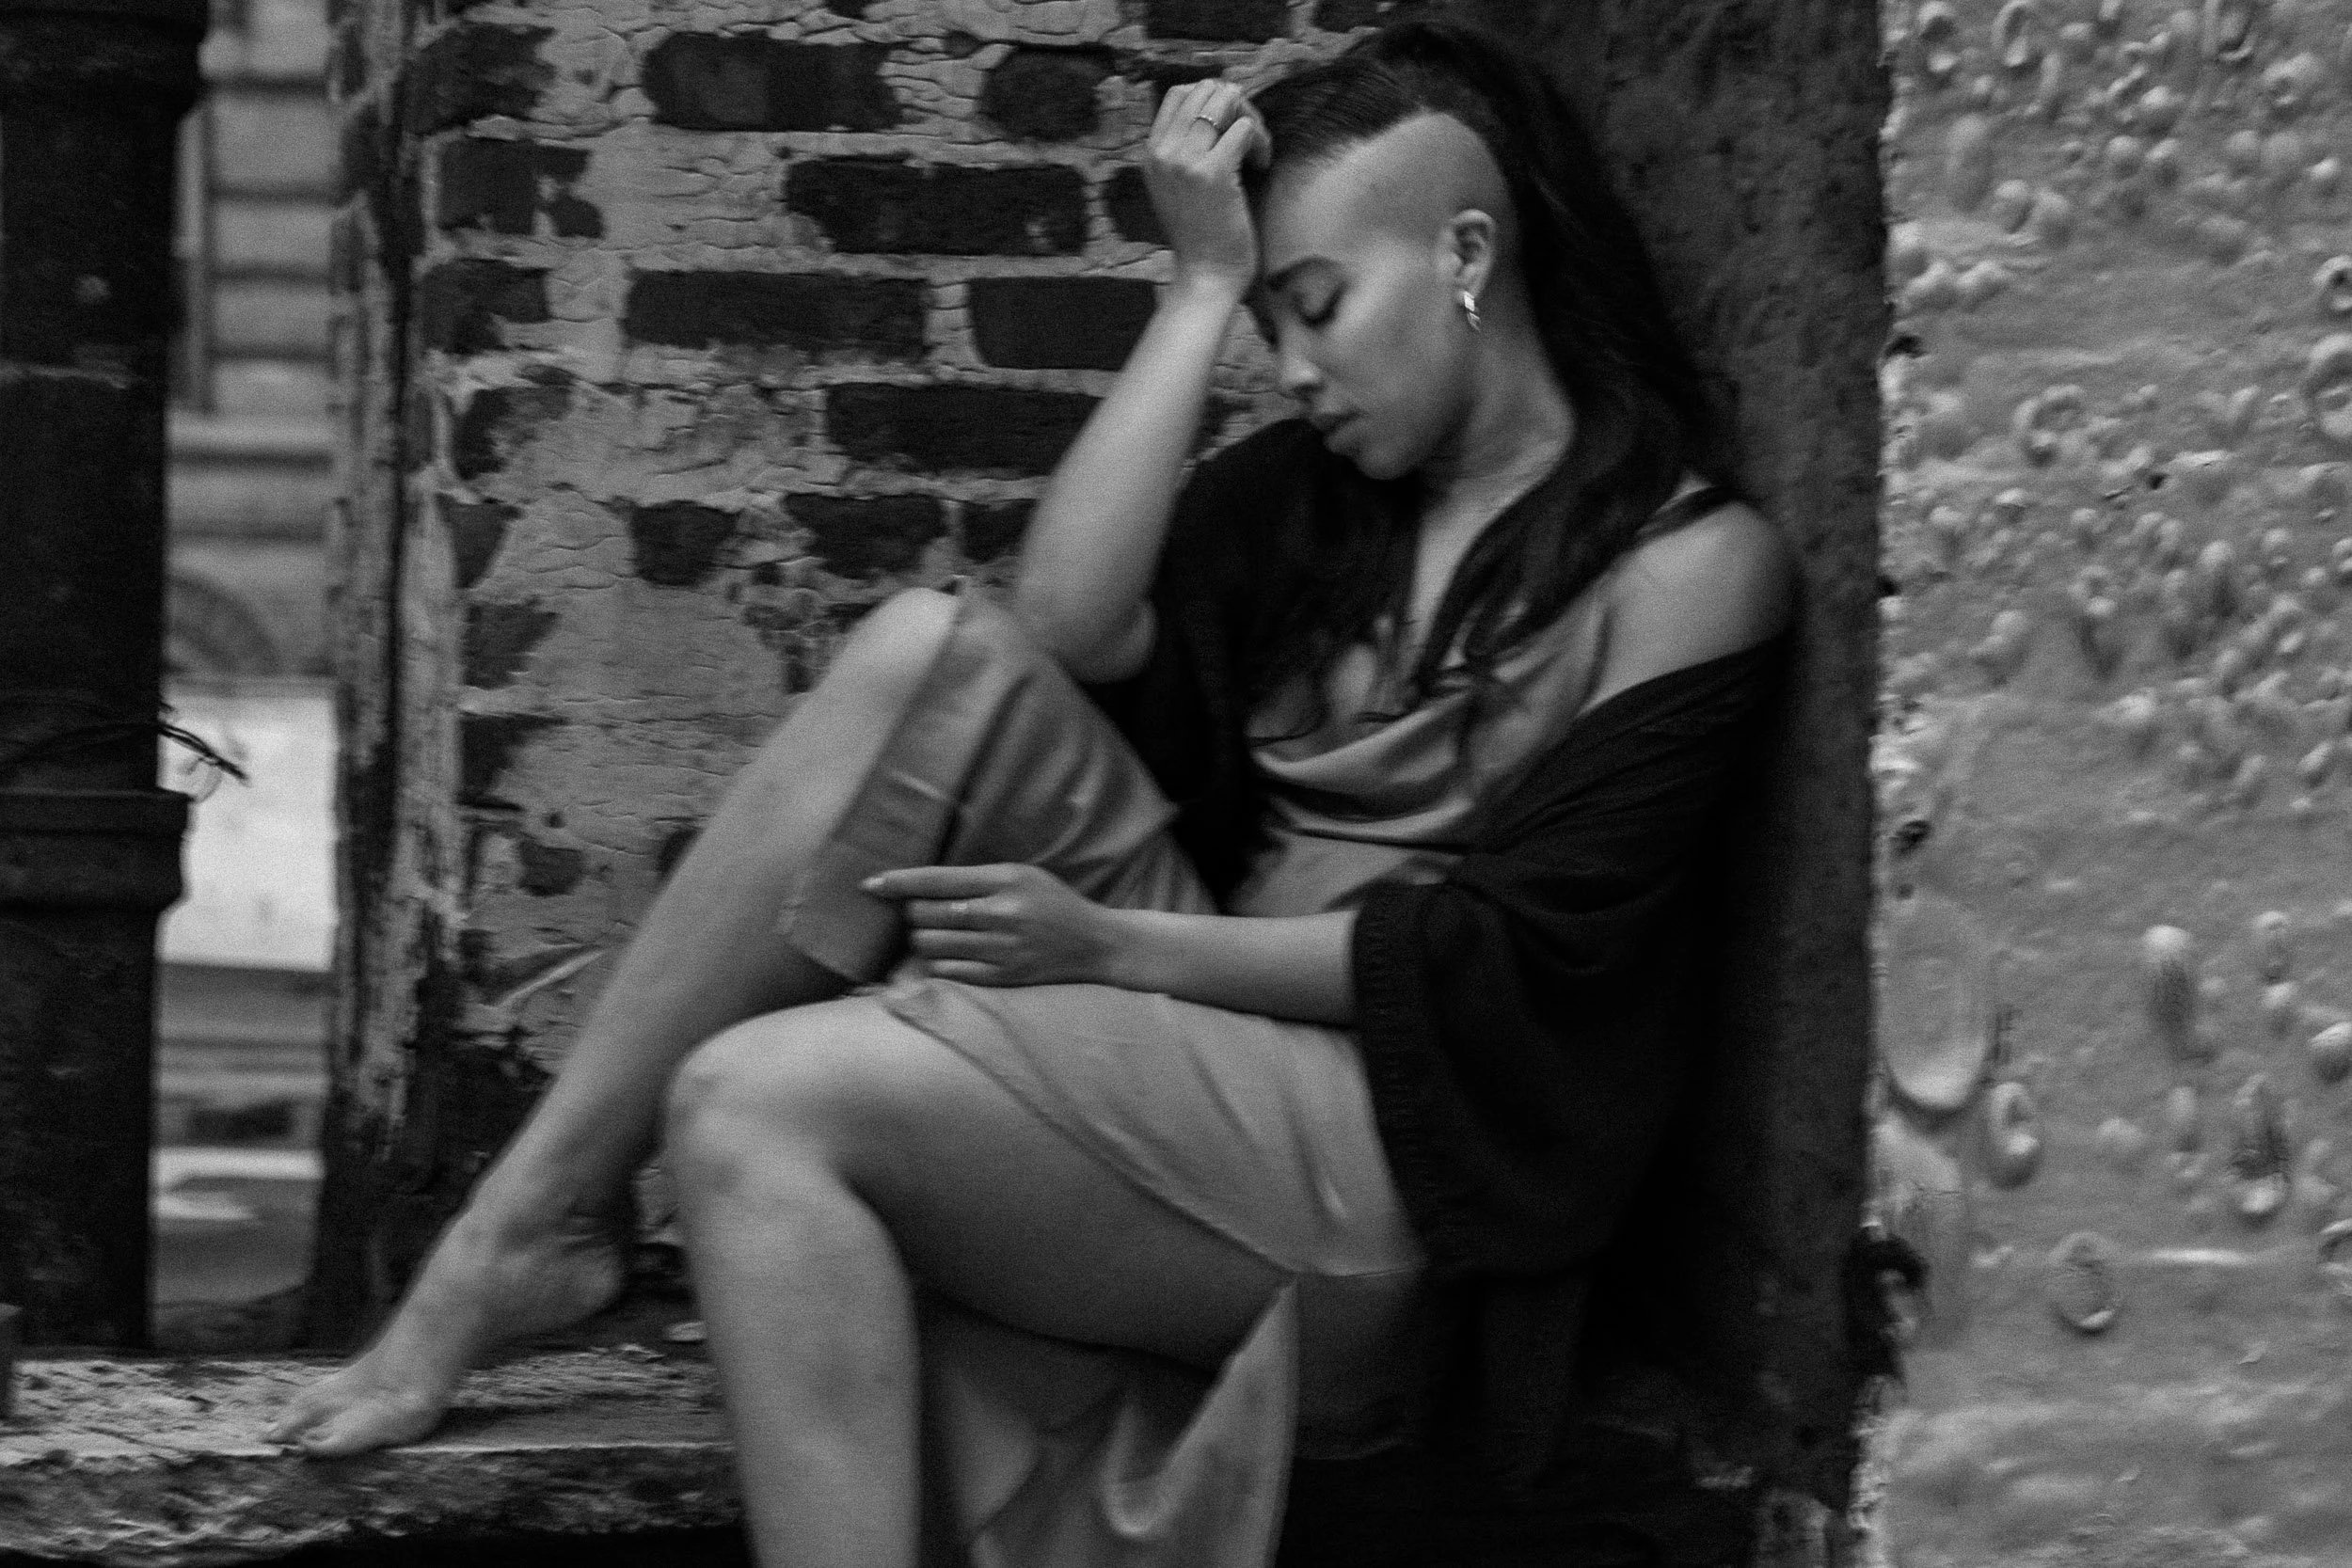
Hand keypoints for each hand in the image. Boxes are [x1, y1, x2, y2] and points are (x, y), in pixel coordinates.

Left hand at [864, 863, 1128, 987]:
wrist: (1095, 944)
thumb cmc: (1053, 903)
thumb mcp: (1022, 875)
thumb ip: (978, 879)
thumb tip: (922, 887)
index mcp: (1006, 880)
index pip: (938, 880)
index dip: (899, 882)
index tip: (871, 884)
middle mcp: (1002, 914)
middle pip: (928, 914)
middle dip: (913, 913)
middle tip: (920, 913)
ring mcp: (1002, 949)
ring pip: (932, 945)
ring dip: (923, 939)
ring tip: (936, 935)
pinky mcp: (1002, 977)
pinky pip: (949, 971)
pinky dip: (939, 962)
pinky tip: (949, 955)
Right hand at [1140, 77, 1272, 294]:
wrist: (1205, 276)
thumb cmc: (1202, 234)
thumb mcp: (1179, 185)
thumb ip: (1187, 148)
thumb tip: (1222, 103)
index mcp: (1152, 152)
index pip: (1179, 92)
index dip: (1214, 99)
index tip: (1231, 127)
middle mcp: (1163, 151)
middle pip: (1205, 89)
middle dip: (1236, 104)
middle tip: (1250, 136)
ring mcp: (1185, 160)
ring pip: (1226, 101)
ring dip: (1251, 119)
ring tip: (1256, 150)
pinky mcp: (1213, 173)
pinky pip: (1245, 128)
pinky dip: (1261, 142)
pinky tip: (1261, 165)